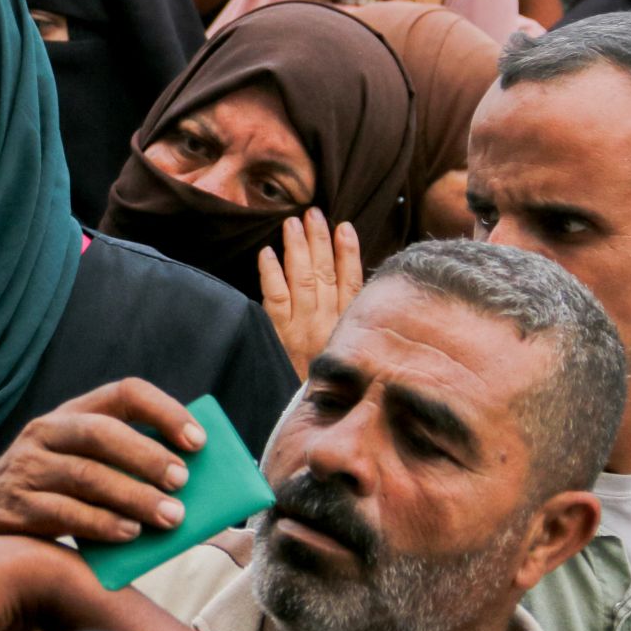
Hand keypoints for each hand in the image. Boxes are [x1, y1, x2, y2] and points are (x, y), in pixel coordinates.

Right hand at [0, 377, 203, 544]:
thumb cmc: (47, 494)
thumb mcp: (78, 465)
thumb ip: (123, 468)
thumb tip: (193, 492)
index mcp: (70, 414)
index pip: (124, 393)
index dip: (165, 412)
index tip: (198, 442)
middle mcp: (44, 433)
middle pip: (101, 433)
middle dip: (147, 456)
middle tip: (183, 482)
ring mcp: (25, 469)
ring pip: (85, 476)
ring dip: (133, 497)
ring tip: (170, 517)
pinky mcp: (12, 508)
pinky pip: (63, 513)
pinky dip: (101, 524)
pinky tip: (130, 535)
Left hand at [258, 209, 361, 381]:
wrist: (318, 418)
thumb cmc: (338, 389)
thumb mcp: (355, 356)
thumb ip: (356, 327)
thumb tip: (364, 301)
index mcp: (349, 326)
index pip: (351, 281)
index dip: (348, 252)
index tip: (344, 227)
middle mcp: (327, 323)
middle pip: (324, 273)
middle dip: (319, 240)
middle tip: (313, 213)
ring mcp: (302, 328)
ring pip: (301, 279)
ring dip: (297, 248)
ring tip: (293, 223)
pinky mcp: (279, 336)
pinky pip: (275, 299)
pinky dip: (271, 274)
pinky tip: (266, 254)